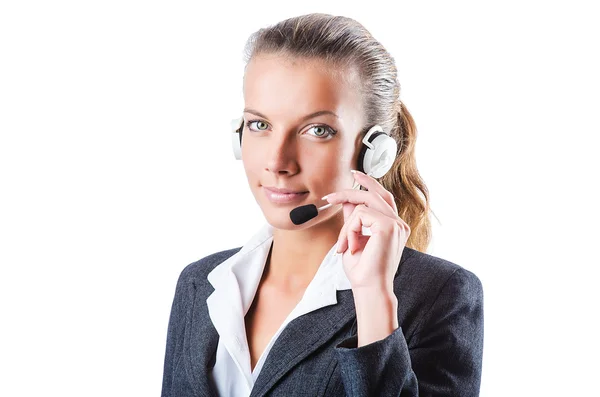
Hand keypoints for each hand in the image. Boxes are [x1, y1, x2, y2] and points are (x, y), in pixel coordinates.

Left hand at [322, 170, 410, 291]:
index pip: (383, 196)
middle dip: (350, 190)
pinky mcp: (388, 226)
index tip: (353, 175)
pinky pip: (360, 215)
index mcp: (393, 226)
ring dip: (346, 224)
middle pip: (375, 193)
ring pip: (363, 204)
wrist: (369, 288)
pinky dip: (349, 230)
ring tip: (343, 244)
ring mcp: (396, 224)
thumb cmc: (362, 270)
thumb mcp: (354, 238)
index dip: (369, 184)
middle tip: (330, 197)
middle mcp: (398, 223)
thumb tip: (347, 200)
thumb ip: (353, 218)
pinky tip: (351, 247)